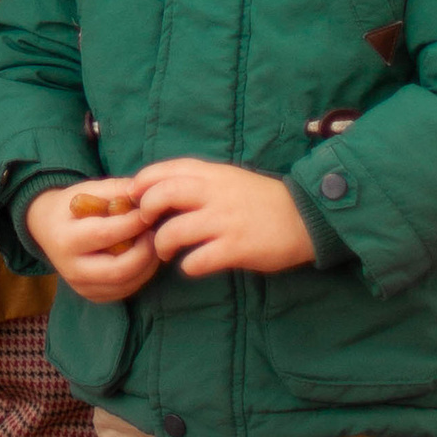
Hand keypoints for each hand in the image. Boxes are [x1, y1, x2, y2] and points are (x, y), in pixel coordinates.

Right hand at [26, 181, 161, 302]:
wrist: (46, 228)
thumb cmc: (70, 206)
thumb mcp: (86, 189)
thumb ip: (115, 189)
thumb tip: (147, 193)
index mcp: (65, 239)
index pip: (106, 235)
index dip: (133, 224)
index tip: (149, 212)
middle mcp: (71, 269)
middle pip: (119, 269)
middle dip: (145, 251)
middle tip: (156, 233)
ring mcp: (82, 287)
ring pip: (126, 284)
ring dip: (147, 264)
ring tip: (153, 242)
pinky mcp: (92, 296)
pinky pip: (125, 291)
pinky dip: (140, 275)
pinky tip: (143, 256)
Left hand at [131, 158, 314, 275]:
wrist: (303, 216)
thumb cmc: (259, 198)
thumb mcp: (227, 178)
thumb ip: (197, 182)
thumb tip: (160, 191)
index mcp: (210, 173)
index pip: (164, 170)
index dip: (142, 183)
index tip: (132, 197)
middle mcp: (213, 193)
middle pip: (163, 195)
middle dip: (145, 211)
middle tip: (145, 225)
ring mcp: (224, 220)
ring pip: (175, 231)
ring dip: (162, 244)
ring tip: (164, 251)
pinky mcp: (236, 247)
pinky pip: (199, 259)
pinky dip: (188, 266)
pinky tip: (190, 266)